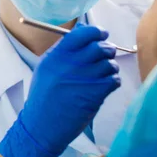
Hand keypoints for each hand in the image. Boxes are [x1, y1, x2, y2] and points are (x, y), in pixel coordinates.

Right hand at [0, 25, 119, 156]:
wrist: (43, 125)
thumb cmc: (44, 96)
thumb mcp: (46, 67)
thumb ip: (63, 49)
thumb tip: (84, 31)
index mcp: (57, 55)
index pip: (83, 33)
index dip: (96, 31)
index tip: (101, 34)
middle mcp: (71, 64)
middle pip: (100, 46)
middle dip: (107, 49)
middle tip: (106, 54)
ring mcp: (84, 79)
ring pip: (110, 64)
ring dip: (110, 67)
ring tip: (103, 74)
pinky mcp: (96, 94)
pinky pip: (114, 80)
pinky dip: (113, 81)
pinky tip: (105, 86)